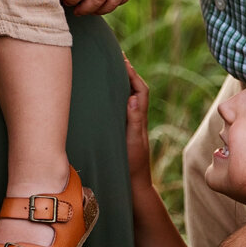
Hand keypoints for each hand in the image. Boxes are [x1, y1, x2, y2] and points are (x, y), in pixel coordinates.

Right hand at [123, 57, 152, 189]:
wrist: (133, 188)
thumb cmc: (132, 167)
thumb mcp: (132, 143)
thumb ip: (133, 122)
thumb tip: (132, 99)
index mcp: (139, 120)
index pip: (140, 91)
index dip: (133, 75)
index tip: (123, 60)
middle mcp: (136, 121)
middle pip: (135, 91)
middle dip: (128, 74)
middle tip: (115, 58)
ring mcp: (130, 127)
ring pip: (128, 100)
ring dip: (122, 84)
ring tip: (110, 71)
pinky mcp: (124, 134)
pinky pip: (120, 111)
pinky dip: (116, 99)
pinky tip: (104, 98)